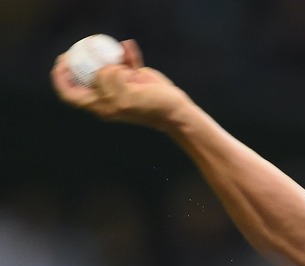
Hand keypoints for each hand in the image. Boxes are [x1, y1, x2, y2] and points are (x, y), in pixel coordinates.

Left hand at [50, 39, 191, 130]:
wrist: (173, 108)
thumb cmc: (150, 106)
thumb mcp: (126, 95)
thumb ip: (109, 81)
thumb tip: (101, 69)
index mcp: (100, 105)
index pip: (70, 94)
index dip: (61, 78)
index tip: (63, 61)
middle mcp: (105, 96)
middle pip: (83, 76)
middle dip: (79, 60)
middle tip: (80, 46)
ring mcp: (118, 86)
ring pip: (103, 66)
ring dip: (106, 53)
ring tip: (110, 45)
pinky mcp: (131, 78)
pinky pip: (122, 61)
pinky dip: (126, 53)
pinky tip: (129, 47)